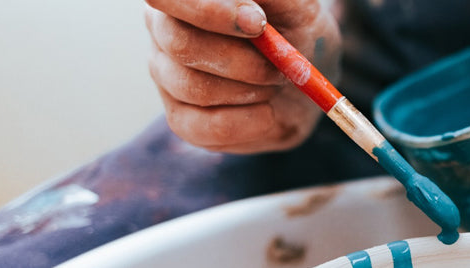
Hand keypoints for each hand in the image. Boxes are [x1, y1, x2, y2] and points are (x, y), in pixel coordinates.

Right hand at [145, 0, 341, 153]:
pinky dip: (249, 122)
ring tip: (275, 82)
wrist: (305, 78)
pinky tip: (268, 112)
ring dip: (250, 89)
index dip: (208, 11)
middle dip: (242, 60)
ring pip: (194, 88)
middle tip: (278, 66)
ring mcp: (167, 78)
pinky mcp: (181, 120)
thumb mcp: (295, 7)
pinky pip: (206, 127)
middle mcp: (164, 33)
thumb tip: (251, 4)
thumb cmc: (295, 31)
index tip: (257, 23)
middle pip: (181, 45)